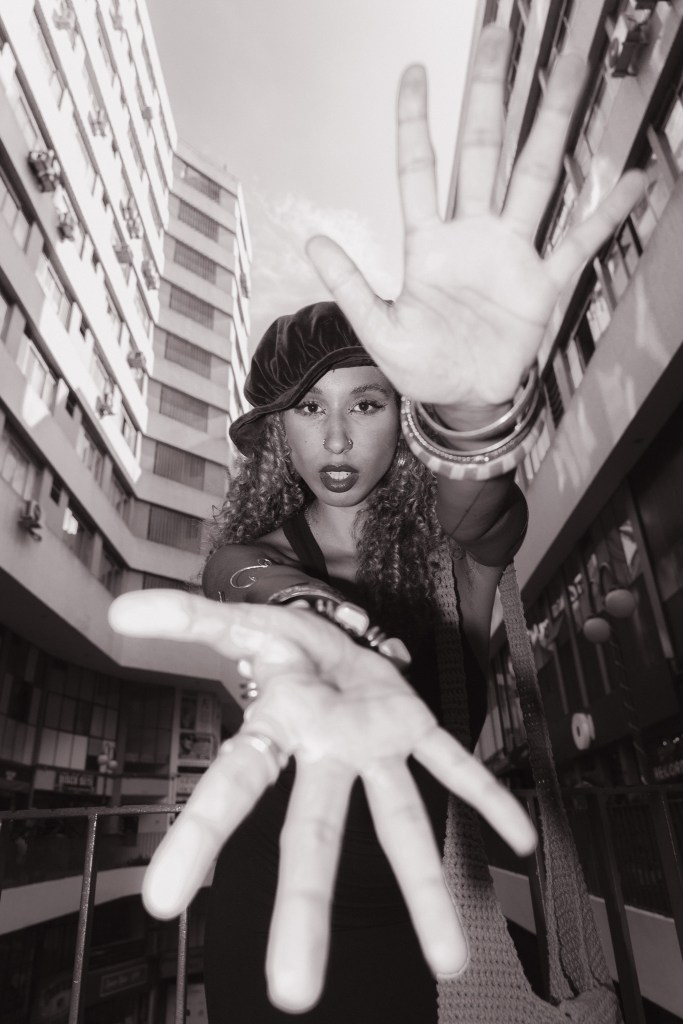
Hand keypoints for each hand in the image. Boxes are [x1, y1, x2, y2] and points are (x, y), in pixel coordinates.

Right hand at [109, 590, 535, 1012]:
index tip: (163, 902)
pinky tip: (524, 842)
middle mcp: (326, 756)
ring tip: (451, 963)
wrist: (335, 634)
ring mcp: (376, 749)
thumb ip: (187, 619)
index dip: (200, 837)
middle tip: (294, 994)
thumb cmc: (285, 645)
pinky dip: (490, 796)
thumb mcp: (240, 625)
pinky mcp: (416, 730)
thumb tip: (119, 614)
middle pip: (312, 835)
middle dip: (306, 908)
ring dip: (425, 890)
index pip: (230, 788)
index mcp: (276, 731)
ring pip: (401, 822)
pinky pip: (457, 764)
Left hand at [306, 26, 644, 409]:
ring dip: (550, 126)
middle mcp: (472, 237)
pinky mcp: (542, 283)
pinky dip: (605, 212)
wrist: (461, 400)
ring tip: (570, 73)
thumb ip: (351, 286)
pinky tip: (630, 179)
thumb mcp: (378, 330)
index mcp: (428, 246)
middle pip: (481, 153)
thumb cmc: (421, 366)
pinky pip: (578, 241)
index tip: (416, 74)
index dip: (416, 122)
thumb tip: (314, 241)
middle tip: (495, 39)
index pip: (419, 170)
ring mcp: (510, 255)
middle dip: (488, 97)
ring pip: (532, 177)